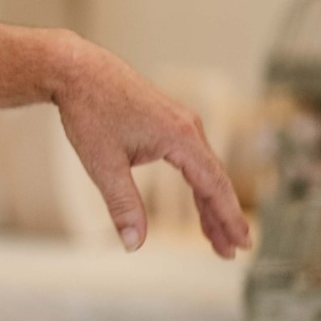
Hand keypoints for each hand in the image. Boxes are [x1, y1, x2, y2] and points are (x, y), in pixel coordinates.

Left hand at [51, 36, 251, 258]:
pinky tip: (197, 200)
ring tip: (215, 237)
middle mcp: (189, 127)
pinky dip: (197, 182)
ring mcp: (182, 121)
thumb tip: (133, 244)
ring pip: (204, 169)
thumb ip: (123, 205)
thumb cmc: (89, 111)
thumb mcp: (102, 164)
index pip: (214, 185)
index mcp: (180, 137)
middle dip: (223, 217)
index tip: (244, 242)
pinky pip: (192, 157)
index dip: (229, 217)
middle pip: (215, 179)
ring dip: (210, 202)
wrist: (76, 69)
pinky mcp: (169, 119)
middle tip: (231, 251)